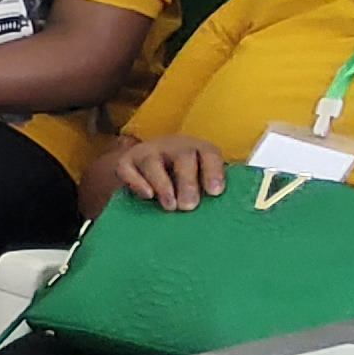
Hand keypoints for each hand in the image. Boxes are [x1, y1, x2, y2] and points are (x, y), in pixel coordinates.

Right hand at [109, 133, 232, 211]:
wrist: (147, 167)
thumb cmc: (181, 179)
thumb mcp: (200, 179)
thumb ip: (209, 189)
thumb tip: (228, 208)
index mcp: (197, 149)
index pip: (208, 153)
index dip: (213, 171)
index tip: (214, 192)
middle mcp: (172, 146)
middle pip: (182, 157)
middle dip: (187, 182)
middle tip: (189, 206)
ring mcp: (147, 152)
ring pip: (152, 162)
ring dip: (163, 185)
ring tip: (170, 206)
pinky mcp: (125, 162)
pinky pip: (127, 169)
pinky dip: (136, 182)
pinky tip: (147, 196)